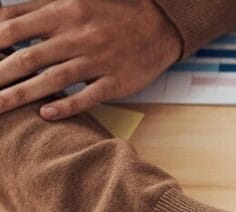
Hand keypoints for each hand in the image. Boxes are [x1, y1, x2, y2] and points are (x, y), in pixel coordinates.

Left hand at [0, 0, 180, 118]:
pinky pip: (88, 96)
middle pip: (29, 57)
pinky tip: (45, 114)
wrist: (159, 26)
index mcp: (64, 11)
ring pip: (53, 79)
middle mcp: (80, 36)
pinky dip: (66, 106)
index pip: (14, 27)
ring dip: (21, 94)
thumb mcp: (71, 1)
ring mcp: (99, 60)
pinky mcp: (117, 81)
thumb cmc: (109, 14)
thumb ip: (34, 11)